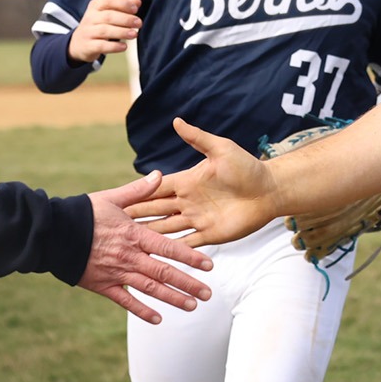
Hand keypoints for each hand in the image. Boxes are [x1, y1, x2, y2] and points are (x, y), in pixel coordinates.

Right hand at [67, 0, 141, 64]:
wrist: (78, 43)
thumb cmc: (98, 25)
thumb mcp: (107, 13)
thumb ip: (122, 6)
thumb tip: (137, 1)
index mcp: (95, 6)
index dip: (123, 3)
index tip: (135, 9)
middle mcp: (90, 17)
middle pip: (108, 16)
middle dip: (126, 19)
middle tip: (138, 23)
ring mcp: (88, 32)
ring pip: (104, 30)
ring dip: (122, 32)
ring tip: (134, 34)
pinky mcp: (88, 46)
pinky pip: (101, 46)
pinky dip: (114, 46)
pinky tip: (124, 47)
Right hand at [80, 171, 212, 323]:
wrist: (52, 233)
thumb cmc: (82, 213)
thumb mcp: (112, 198)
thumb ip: (138, 190)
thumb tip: (158, 175)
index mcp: (133, 234)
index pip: (169, 248)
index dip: (190, 258)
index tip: (209, 266)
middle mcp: (129, 256)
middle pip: (164, 272)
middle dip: (188, 284)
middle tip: (207, 295)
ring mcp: (116, 272)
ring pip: (150, 289)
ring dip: (172, 298)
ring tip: (191, 306)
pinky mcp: (102, 285)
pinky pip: (125, 300)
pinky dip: (142, 310)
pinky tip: (158, 319)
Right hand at [125, 118, 278, 246]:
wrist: (269, 190)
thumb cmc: (247, 167)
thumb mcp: (221, 149)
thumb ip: (198, 138)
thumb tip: (176, 121)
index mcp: (187, 181)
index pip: (155, 189)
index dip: (137, 194)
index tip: (116, 199)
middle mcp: (188, 201)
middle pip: (155, 210)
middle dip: (135, 217)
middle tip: (111, 226)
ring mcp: (197, 219)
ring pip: (166, 229)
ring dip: (148, 236)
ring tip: (126, 245)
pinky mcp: (209, 234)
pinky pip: (187, 245)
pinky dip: (172, 253)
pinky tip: (155, 260)